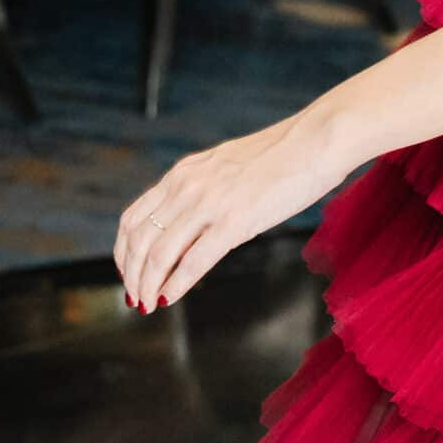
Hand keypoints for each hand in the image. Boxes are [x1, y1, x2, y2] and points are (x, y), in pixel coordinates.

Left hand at [114, 113, 348, 311]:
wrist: (318, 139)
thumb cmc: (284, 154)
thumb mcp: (227, 165)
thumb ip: (203, 189)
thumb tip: (194, 222)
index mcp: (184, 173)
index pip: (132, 219)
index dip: (123, 253)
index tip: (129, 273)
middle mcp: (188, 186)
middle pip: (140, 241)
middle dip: (132, 276)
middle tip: (135, 298)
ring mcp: (210, 203)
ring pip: (159, 255)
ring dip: (149, 285)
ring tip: (150, 303)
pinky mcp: (235, 221)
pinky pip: (193, 262)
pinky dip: (176, 285)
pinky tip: (172, 297)